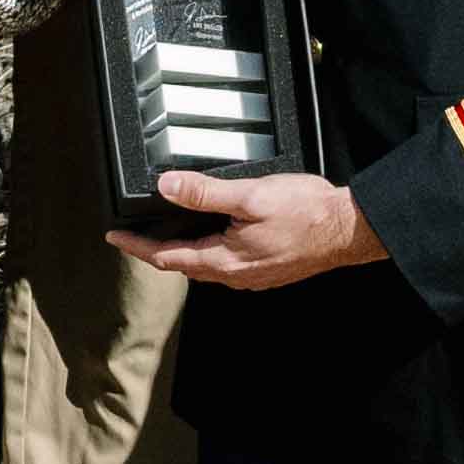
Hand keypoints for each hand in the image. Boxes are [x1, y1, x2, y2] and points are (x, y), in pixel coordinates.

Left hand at [125, 166, 376, 293]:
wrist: (348, 230)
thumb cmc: (308, 213)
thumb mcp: (250, 195)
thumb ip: (206, 193)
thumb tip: (168, 188)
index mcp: (225, 259)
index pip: (166, 256)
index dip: (137, 246)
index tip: (115, 237)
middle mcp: (236, 274)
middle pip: (184, 264)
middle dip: (157, 250)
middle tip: (136, 235)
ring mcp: (253, 275)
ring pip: (206, 266)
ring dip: (184, 252)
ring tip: (170, 234)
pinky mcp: (268, 271)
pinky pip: (228, 265)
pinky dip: (211, 252)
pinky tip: (216, 238)